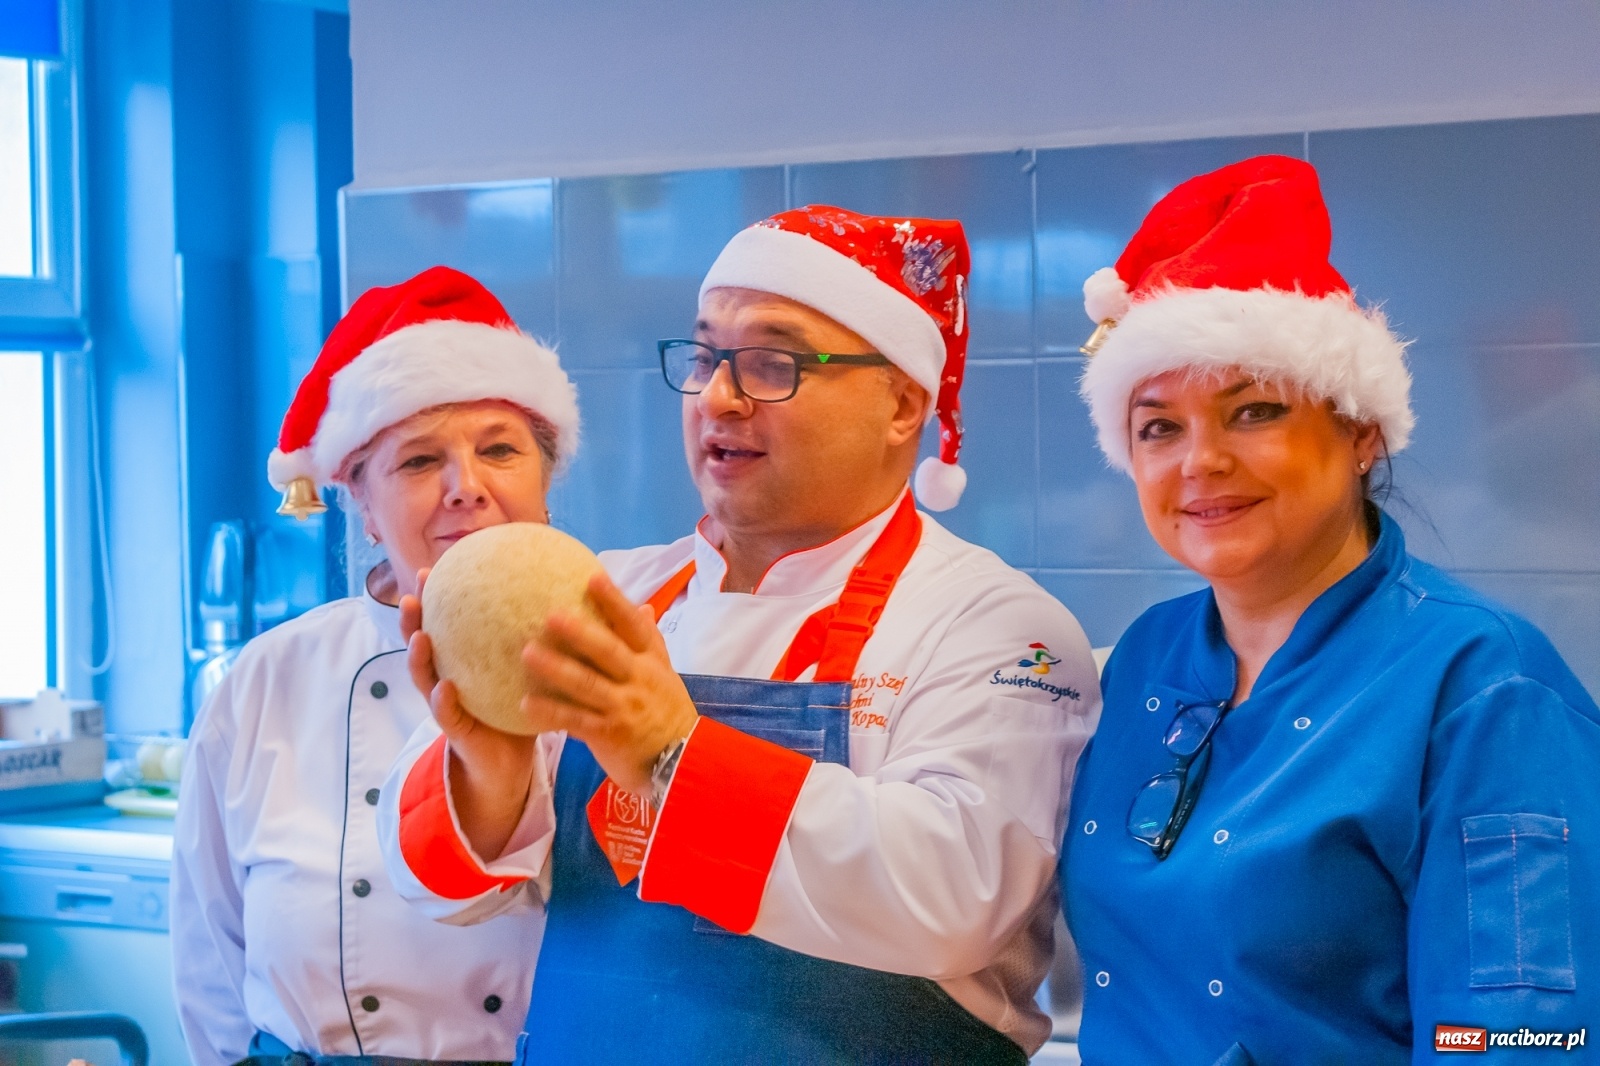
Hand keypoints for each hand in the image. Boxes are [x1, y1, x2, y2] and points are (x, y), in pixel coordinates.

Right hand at [402, 568, 537, 861]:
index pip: (444, 623)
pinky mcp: (456, 732)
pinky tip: (445, 689)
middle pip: (421, 643)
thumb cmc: (516, 708)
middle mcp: (446, 678)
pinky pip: (447, 716)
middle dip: (412, 620)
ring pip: (424, 678)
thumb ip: (530, 638)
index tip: (431, 567)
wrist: (508, 762)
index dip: (434, 597)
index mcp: (461, 661)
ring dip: (418, 657)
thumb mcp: (522, 670)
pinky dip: (443, 702)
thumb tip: (560, 593)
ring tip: (419, 637)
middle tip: (411, 595)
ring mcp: (446, 705)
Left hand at [522, 572, 698, 796]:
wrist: (683, 762)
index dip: (615, 602)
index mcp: (651, 662)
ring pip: (587, 685)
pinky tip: (526, 704)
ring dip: (556, 668)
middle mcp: (639, 680)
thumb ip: (650, 642)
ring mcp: (624, 708)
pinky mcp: (610, 734)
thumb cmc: (668, 713)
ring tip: (528, 653)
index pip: (635, 627)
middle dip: (580, 633)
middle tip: (551, 615)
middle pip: (608, 652)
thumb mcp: (665, 674)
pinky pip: (575, 721)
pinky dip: (551, 712)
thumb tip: (643, 606)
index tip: (594, 578)